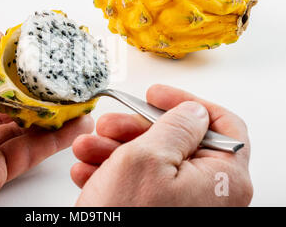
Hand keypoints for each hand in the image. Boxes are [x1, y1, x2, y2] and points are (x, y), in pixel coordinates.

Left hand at [0, 30, 92, 205]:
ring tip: (76, 99)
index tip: (32, 55)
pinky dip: (55, 139)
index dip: (5, 66)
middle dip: (32, 92)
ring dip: (50, 115)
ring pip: (21, 129)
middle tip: (59, 79)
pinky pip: (29, 152)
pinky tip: (76, 124)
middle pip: (4, 105)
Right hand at [71, 84, 251, 205]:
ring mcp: (183, 205)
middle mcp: (209, 194)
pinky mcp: (158, 213)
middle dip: (134, 129)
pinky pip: (139, 183)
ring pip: (152, 161)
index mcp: (223, 179)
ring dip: (115, 149)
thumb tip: (192, 111)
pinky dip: (113, 171)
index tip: (155, 96)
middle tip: (108, 125)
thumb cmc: (126, 217)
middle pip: (177, 141)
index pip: (221, 125)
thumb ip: (176, 126)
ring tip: (87, 149)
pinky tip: (88, 169)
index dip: (187, 103)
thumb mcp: (148, 157)